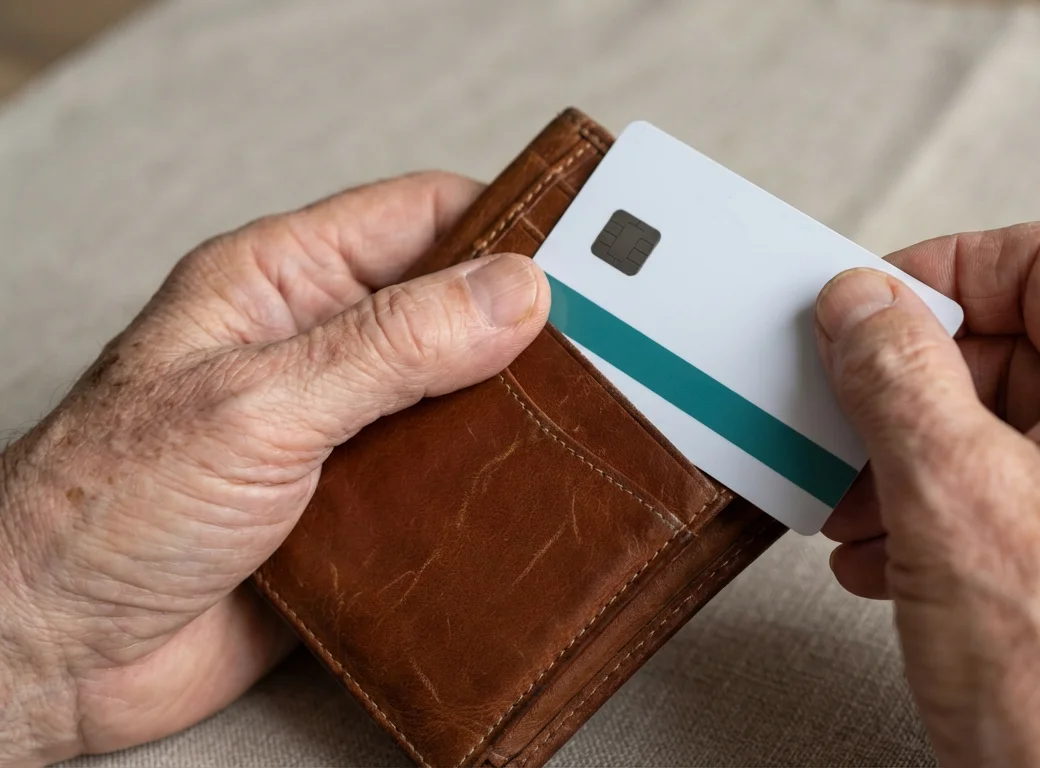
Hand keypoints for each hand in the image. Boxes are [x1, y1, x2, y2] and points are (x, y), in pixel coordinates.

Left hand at [0, 172, 549, 764]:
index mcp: (280, 285)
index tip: (590, 249)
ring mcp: (339, 433)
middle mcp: (317, 351)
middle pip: (452, 311)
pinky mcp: (355, 513)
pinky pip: (445, 485)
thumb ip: (389, 346)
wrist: (57, 654)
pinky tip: (530, 499)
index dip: (505, 223)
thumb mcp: (257, 403)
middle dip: (528, 329)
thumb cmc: (103, 507)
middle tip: (609, 348)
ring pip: (458, 401)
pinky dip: (491, 491)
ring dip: (513, 416)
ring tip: (585, 425)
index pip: (418, 218)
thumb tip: (513, 290)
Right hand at [816, 223, 1039, 766]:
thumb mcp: (949, 493)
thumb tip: (861, 300)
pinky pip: (1033, 494)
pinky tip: (890, 558)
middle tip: (845, 422)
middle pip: (1029, 348)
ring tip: (857, 509)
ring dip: (919, 459)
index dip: (947, 271)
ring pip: (1020, 428)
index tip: (871, 309)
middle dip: (916, 391)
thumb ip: (895, 371)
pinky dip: (952, 511)